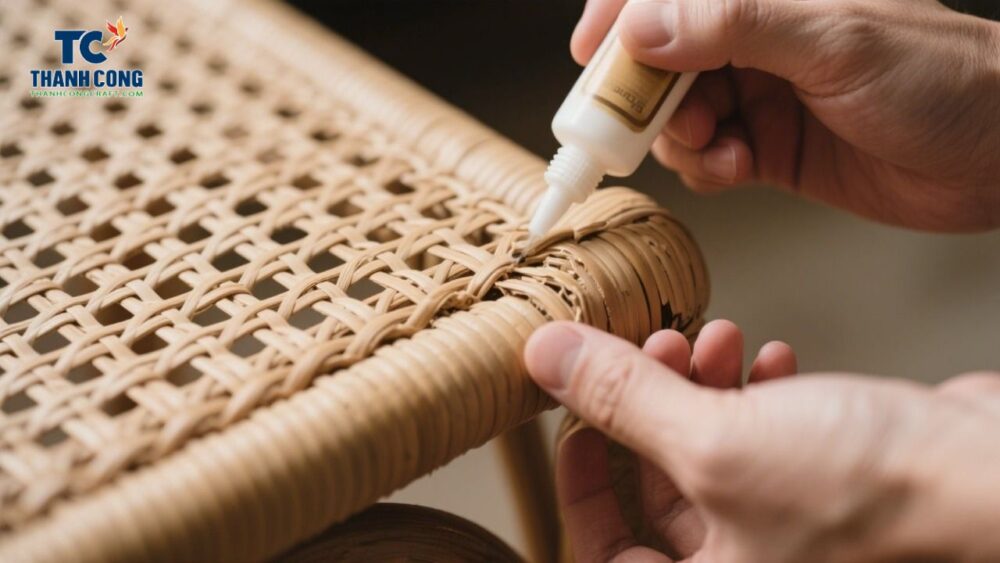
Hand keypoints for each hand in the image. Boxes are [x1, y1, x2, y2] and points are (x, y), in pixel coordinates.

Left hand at [525, 320, 999, 561]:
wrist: (999, 483)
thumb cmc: (876, 499)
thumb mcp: (719, 443)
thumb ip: (622, 400)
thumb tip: (546, 359)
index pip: (606, 546)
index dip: (580, 477)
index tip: (576, 413)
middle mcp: (745, 561)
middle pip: (658, 481)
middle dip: (650, 402)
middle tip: (657, 346)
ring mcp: (788, 521)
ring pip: (713, 445)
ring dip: (703, 382)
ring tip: (716, 338)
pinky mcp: (827, 478)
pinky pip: (768, 432)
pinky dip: (760, 388)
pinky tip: (775, 354)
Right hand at [573, 0, 999, 231]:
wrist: (999, 155)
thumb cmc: (939, 77)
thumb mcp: (835, 40)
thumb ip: (735, 27)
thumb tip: (642, 28)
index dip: (620, 17)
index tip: (590, 56)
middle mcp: (755, 38)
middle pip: (661, 59)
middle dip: (645, 96)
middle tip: (645, 126)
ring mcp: (759, 92)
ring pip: (677, 114)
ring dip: (680, 139)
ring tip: (718, 151)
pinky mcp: (767, 146)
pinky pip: (706, 156)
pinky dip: (707, 168)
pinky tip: (736, 170)